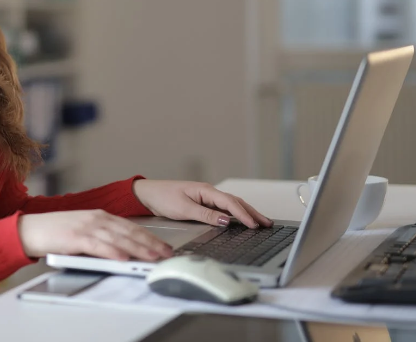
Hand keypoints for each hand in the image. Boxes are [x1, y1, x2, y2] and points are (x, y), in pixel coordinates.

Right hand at [17, 210, 173, 260]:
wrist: (30, 229)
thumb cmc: (55, 232)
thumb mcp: (83, 230)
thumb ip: (102, 237)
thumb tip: (123, 251)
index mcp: (99, 215)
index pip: (130, 226)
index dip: (149, 236)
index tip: (162, 246)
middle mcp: (96, 218)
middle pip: (129, 231)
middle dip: (150, 243)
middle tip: (165, 253)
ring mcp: (86, 226)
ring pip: (118, 238)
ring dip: (138, 248)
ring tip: (152, 257)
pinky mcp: (75, 237)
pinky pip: (98, 246)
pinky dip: (112, 252)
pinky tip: (123, 258)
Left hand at [132, 179, 272, 228]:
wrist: (148, 194)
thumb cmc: (163, 198)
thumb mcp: (184, 209)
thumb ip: (205, 215)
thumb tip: (226, 220)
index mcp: (205, 190)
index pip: (230, 203)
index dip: (243, 214)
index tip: (254, 224)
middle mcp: (208, 192)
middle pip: (235, 202)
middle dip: (252, 213)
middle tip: (267, 223)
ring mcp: (206, 197)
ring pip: (231, 205)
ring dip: (246, 213)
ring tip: (260, 221)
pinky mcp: (202, 203)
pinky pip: (223, 208)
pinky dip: (235, 214)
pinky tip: (240, 220)